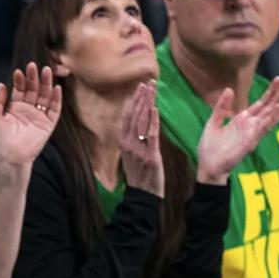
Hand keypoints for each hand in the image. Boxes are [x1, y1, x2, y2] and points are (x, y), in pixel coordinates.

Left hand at [0, 62, 61, 166]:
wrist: (10, 157)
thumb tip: (1, 84)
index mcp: (15, 109)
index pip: (20, 90)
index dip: (20, 81)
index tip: (19, 71)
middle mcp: (28, 111)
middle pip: (33, 90)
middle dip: (33, 78)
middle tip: (33, 66)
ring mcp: (39, 117)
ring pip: (44, 97)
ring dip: (46, 84)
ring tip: (46, 70)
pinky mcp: (48, 125)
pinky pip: (54, 110)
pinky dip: (56, 99)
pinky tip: (56, 88)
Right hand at [120, 80, 163, 196]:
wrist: (142, 195)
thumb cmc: (139, 176)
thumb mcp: (132, 156)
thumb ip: (134, 140)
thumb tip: (139, 126)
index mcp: (124, 143)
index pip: (127, 117)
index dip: (132, 101)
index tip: (138, 88)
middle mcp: (129, 144)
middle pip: (134, 116)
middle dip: (140, 98)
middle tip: (147, 83)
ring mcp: (138, 150)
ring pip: (142, 122)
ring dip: (147, 104)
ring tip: (151, 90)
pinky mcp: (150, 156)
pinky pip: (151, 136)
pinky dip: (153, 122)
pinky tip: (154, 110)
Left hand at [195, 77, 278, 184]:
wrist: (208, 167)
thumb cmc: (211, 148)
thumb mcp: (214, 122)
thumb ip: (222, 107)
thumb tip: (229, 89)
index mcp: (243, 121)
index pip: (261, 103)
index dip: (271, 92)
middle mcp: (251, 126)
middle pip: (269, 107)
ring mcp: (252, 133)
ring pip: (271, 116)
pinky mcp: (250, 141)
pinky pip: (263, 128)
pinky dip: (271, 117)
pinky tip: (278, 107)